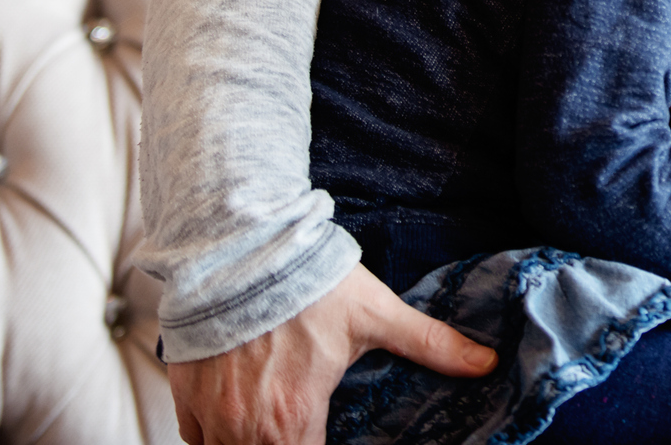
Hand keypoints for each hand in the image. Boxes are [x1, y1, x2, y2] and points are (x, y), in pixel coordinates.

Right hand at [166, 263, 496, 444]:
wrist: (236, 245)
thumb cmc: (303, 279)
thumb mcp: (375, 312)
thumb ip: (430, 343)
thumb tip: (485, 362)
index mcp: (294, 417)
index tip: (328, 438)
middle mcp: (246, 427)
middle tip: (307, 430)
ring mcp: (212, 414)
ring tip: (275, 429)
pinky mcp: (185, 395)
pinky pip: (193, 439)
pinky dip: (214, 438)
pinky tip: (236, 423)